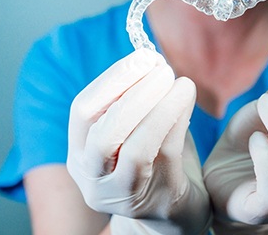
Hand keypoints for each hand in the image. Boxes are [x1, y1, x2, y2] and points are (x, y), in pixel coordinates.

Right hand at [67, 49, 210, 233]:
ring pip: (134, 148)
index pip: (82, 112)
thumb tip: (152, 59)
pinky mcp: (154, 199)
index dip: (112, 80)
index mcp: (81, 154)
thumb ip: (137, 101)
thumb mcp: (135, 131)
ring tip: (180, 81)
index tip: (143, 56)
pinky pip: (164, 155)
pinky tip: (187, 100)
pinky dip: (176, 121)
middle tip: (161, 67)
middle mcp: (93, 177)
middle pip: (103, 132)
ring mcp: (122, 194)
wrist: (173, 211)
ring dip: (158, 107)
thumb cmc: (154, 162)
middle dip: (133, 92)